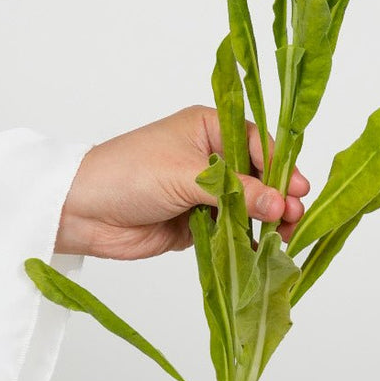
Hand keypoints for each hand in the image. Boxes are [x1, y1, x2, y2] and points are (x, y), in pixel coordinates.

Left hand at [53, 105, 310, 259]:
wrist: (81, 211)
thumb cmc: (127, 173)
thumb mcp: (186, 176)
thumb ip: (235, 191)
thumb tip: (279, 205)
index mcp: (209, 128)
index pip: (258, 144)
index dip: (280, 167)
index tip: (298, 190)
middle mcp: (210, 157)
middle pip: (258, 177)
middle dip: (277, 198)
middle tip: (294, 218)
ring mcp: (204, 192)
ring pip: (247, 207)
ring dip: (265, 222)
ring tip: (283, 239)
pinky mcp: (196, 223)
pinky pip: (231, 231)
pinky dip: (246, 241)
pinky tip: (261, 252)